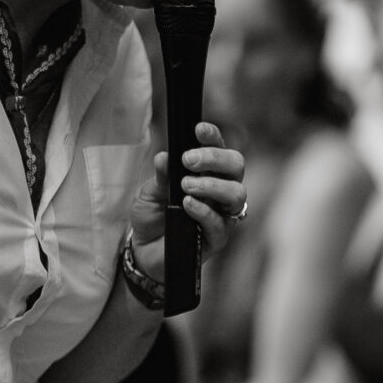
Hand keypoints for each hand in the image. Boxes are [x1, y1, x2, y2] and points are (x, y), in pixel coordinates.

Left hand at [129, 121, 247, 266]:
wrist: (144, 252)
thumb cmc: (152, 218)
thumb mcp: (149, 192)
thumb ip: (161, 176)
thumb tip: (165, 156)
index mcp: (208, 174)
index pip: (219, 150)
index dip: (213, 138)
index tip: (198, 130)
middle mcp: (221, 192)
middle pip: (236, 167)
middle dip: (215, 158)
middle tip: (189, 160)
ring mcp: (223, 215)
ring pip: (237, 194)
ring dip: (212, 185)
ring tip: (186, 186)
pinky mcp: (217, 239)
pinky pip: (220, 223)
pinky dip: (204, 210)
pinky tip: (187, 204)